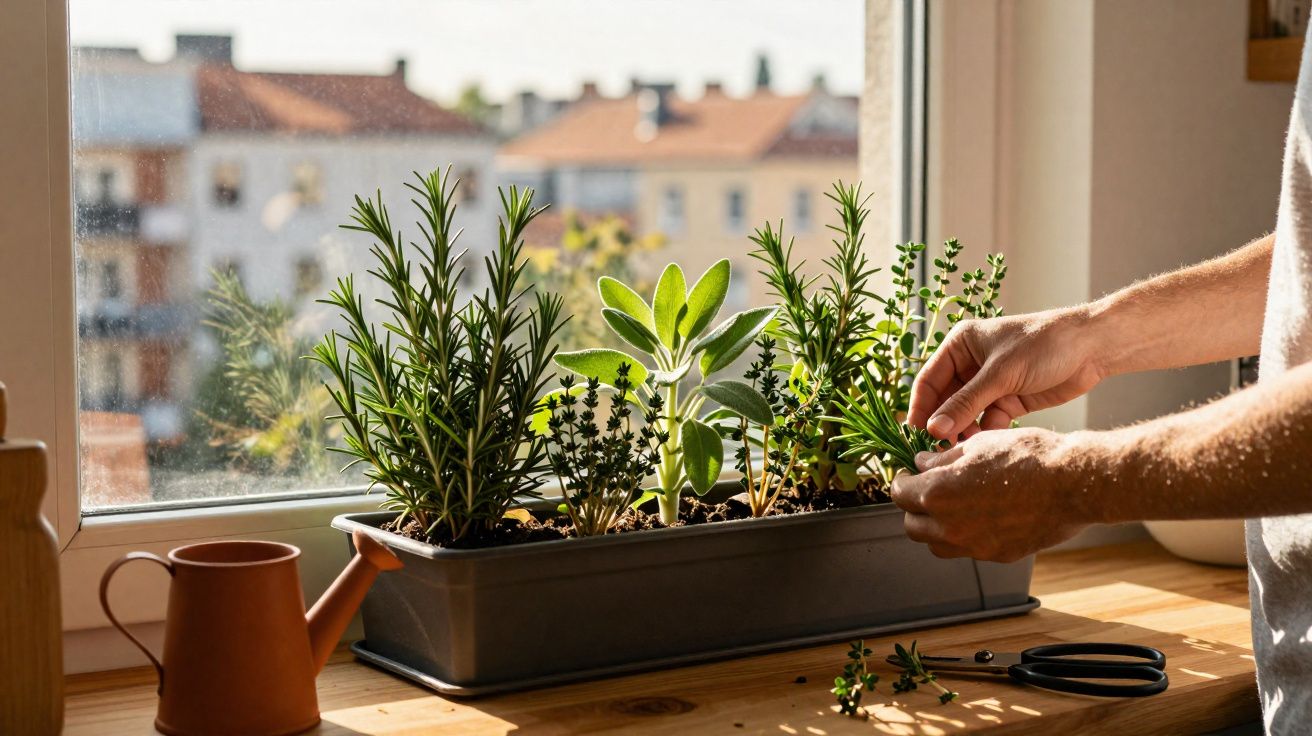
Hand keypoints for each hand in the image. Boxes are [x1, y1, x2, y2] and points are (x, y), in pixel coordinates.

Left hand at [889, 428, 1093, 561]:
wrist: (1073, 483)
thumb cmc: (1027, 456)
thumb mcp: (977, 445)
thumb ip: (942, 459)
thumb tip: (921, 463)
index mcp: (938, 493)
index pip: (899, 494)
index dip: (902, 482)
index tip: (909, 475)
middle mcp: (950, 526)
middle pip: (912, 525)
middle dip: (914, 508)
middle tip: (927, 490)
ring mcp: (973, 545)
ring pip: (936, 544)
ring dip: (936, 527)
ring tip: (952, 505)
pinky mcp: (996, 555)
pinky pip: (968, 549)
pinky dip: (965, 536)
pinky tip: (981, 515)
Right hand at [908, 307, 1105, 440]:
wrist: (1092, 348)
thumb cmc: (1044, 345)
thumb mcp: (1000, 374)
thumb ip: (965, 403)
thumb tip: (934, 430)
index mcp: (961, 345)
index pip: (929, 379)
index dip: (921, 407)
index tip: (916, 434)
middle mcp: (971, 364)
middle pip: (945, 400)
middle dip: (942, 423)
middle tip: (937, 450)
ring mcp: (990, 383)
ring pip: (965, 413)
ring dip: (963, 430)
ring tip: (961, 450)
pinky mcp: (1009, 399)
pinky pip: (987, 420)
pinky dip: (985, 432)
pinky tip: (986, 444)